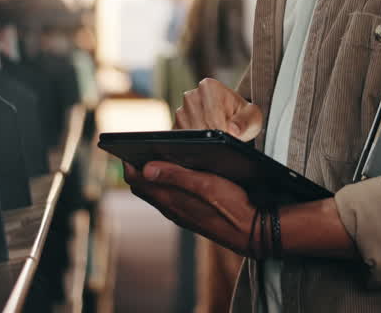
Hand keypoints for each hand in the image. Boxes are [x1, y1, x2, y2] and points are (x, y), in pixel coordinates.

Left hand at [124, 161, 257, 255]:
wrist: (254, 232)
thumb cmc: (233, 206)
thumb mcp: (205, 184)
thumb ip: (176, 176)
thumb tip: (145, 168)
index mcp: (171, 200)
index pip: (137, 181)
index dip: (129, 163)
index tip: (126, 147)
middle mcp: (172, 209)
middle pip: (144, 188)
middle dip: (137, 169)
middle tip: (138, 150)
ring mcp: (182, 215)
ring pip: (157, 194)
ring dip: (152, 178)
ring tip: (155, 158)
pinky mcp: (192, 216)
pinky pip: (170, 200)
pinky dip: (166, 186)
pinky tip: (177, 176)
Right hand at [176, 78, 263, 141]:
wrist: (233, 118)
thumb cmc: (243, 116)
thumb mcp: (253, 117)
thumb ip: (246, 122)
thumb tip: (233, 130)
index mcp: (209, 87)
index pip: (212, 118)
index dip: (223, 131)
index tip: (231, 134)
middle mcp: (191, 96)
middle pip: (200, 128)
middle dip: (214, 137)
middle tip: (225, 135)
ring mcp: (180, 111)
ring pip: (190, 136)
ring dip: (204, 142)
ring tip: (216, 134)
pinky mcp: (175, 126)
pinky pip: (183, 141)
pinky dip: (195, 145)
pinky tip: (206, 140)